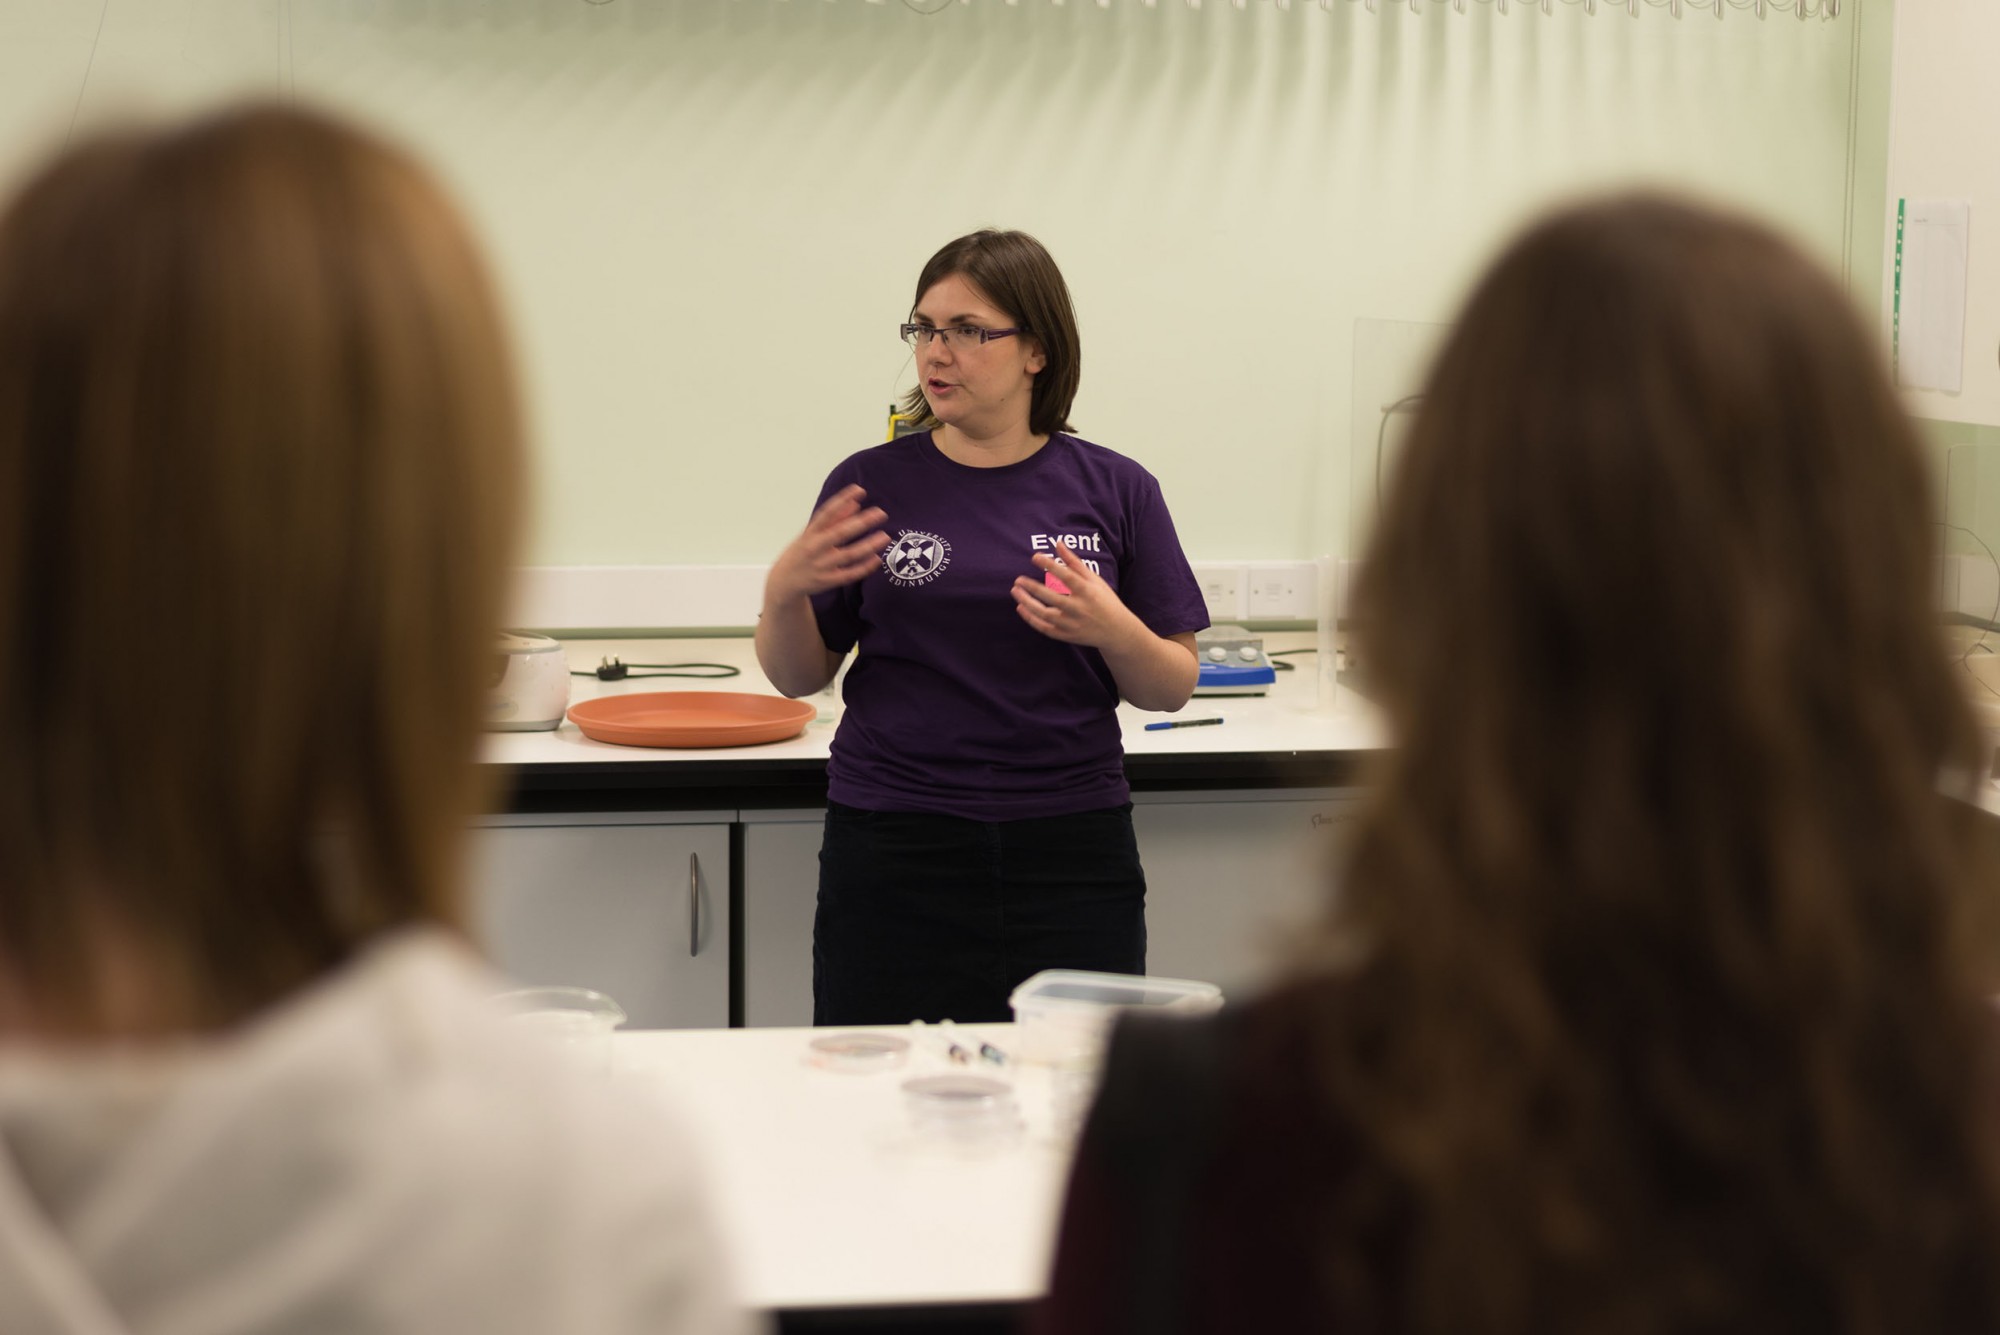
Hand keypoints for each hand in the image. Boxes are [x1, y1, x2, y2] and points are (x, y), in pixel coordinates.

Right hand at [766, 485, 888, 602]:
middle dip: (861, 523)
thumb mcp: (812, 533)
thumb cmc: (802, 551)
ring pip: (849, 555)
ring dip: (868, 545)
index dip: (842, 500)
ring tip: (885, 536)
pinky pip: (849, 574)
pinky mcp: (828, 581)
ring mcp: (822, 566)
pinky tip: (877, 558)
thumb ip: (833, 519)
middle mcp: (815, 548)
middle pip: (840, 534)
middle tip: (880, 513)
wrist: (784, 581)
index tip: (859, 490)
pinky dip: (864, 567)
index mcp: (810, 533)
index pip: (827, 513)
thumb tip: (855, 503)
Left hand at [1011, 539, 1145, 650]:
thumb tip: (1058, 543)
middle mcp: (1079, 609)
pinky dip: (1031, 619)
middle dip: (1032, 588)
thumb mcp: (1094, 580)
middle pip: (1052, 598)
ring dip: (1027, 603)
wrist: (1116, 631)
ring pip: (1045, 615)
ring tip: (1016, 591)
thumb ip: (1074, 562)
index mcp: (1088, 592)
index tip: (1035, 556)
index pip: (1067, 577)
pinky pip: (1044, 628)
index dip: (1050, 565)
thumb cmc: (1104, 600)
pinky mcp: (1066, 636)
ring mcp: (1072, 624)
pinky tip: (1021, 608)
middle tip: (1018, 579)